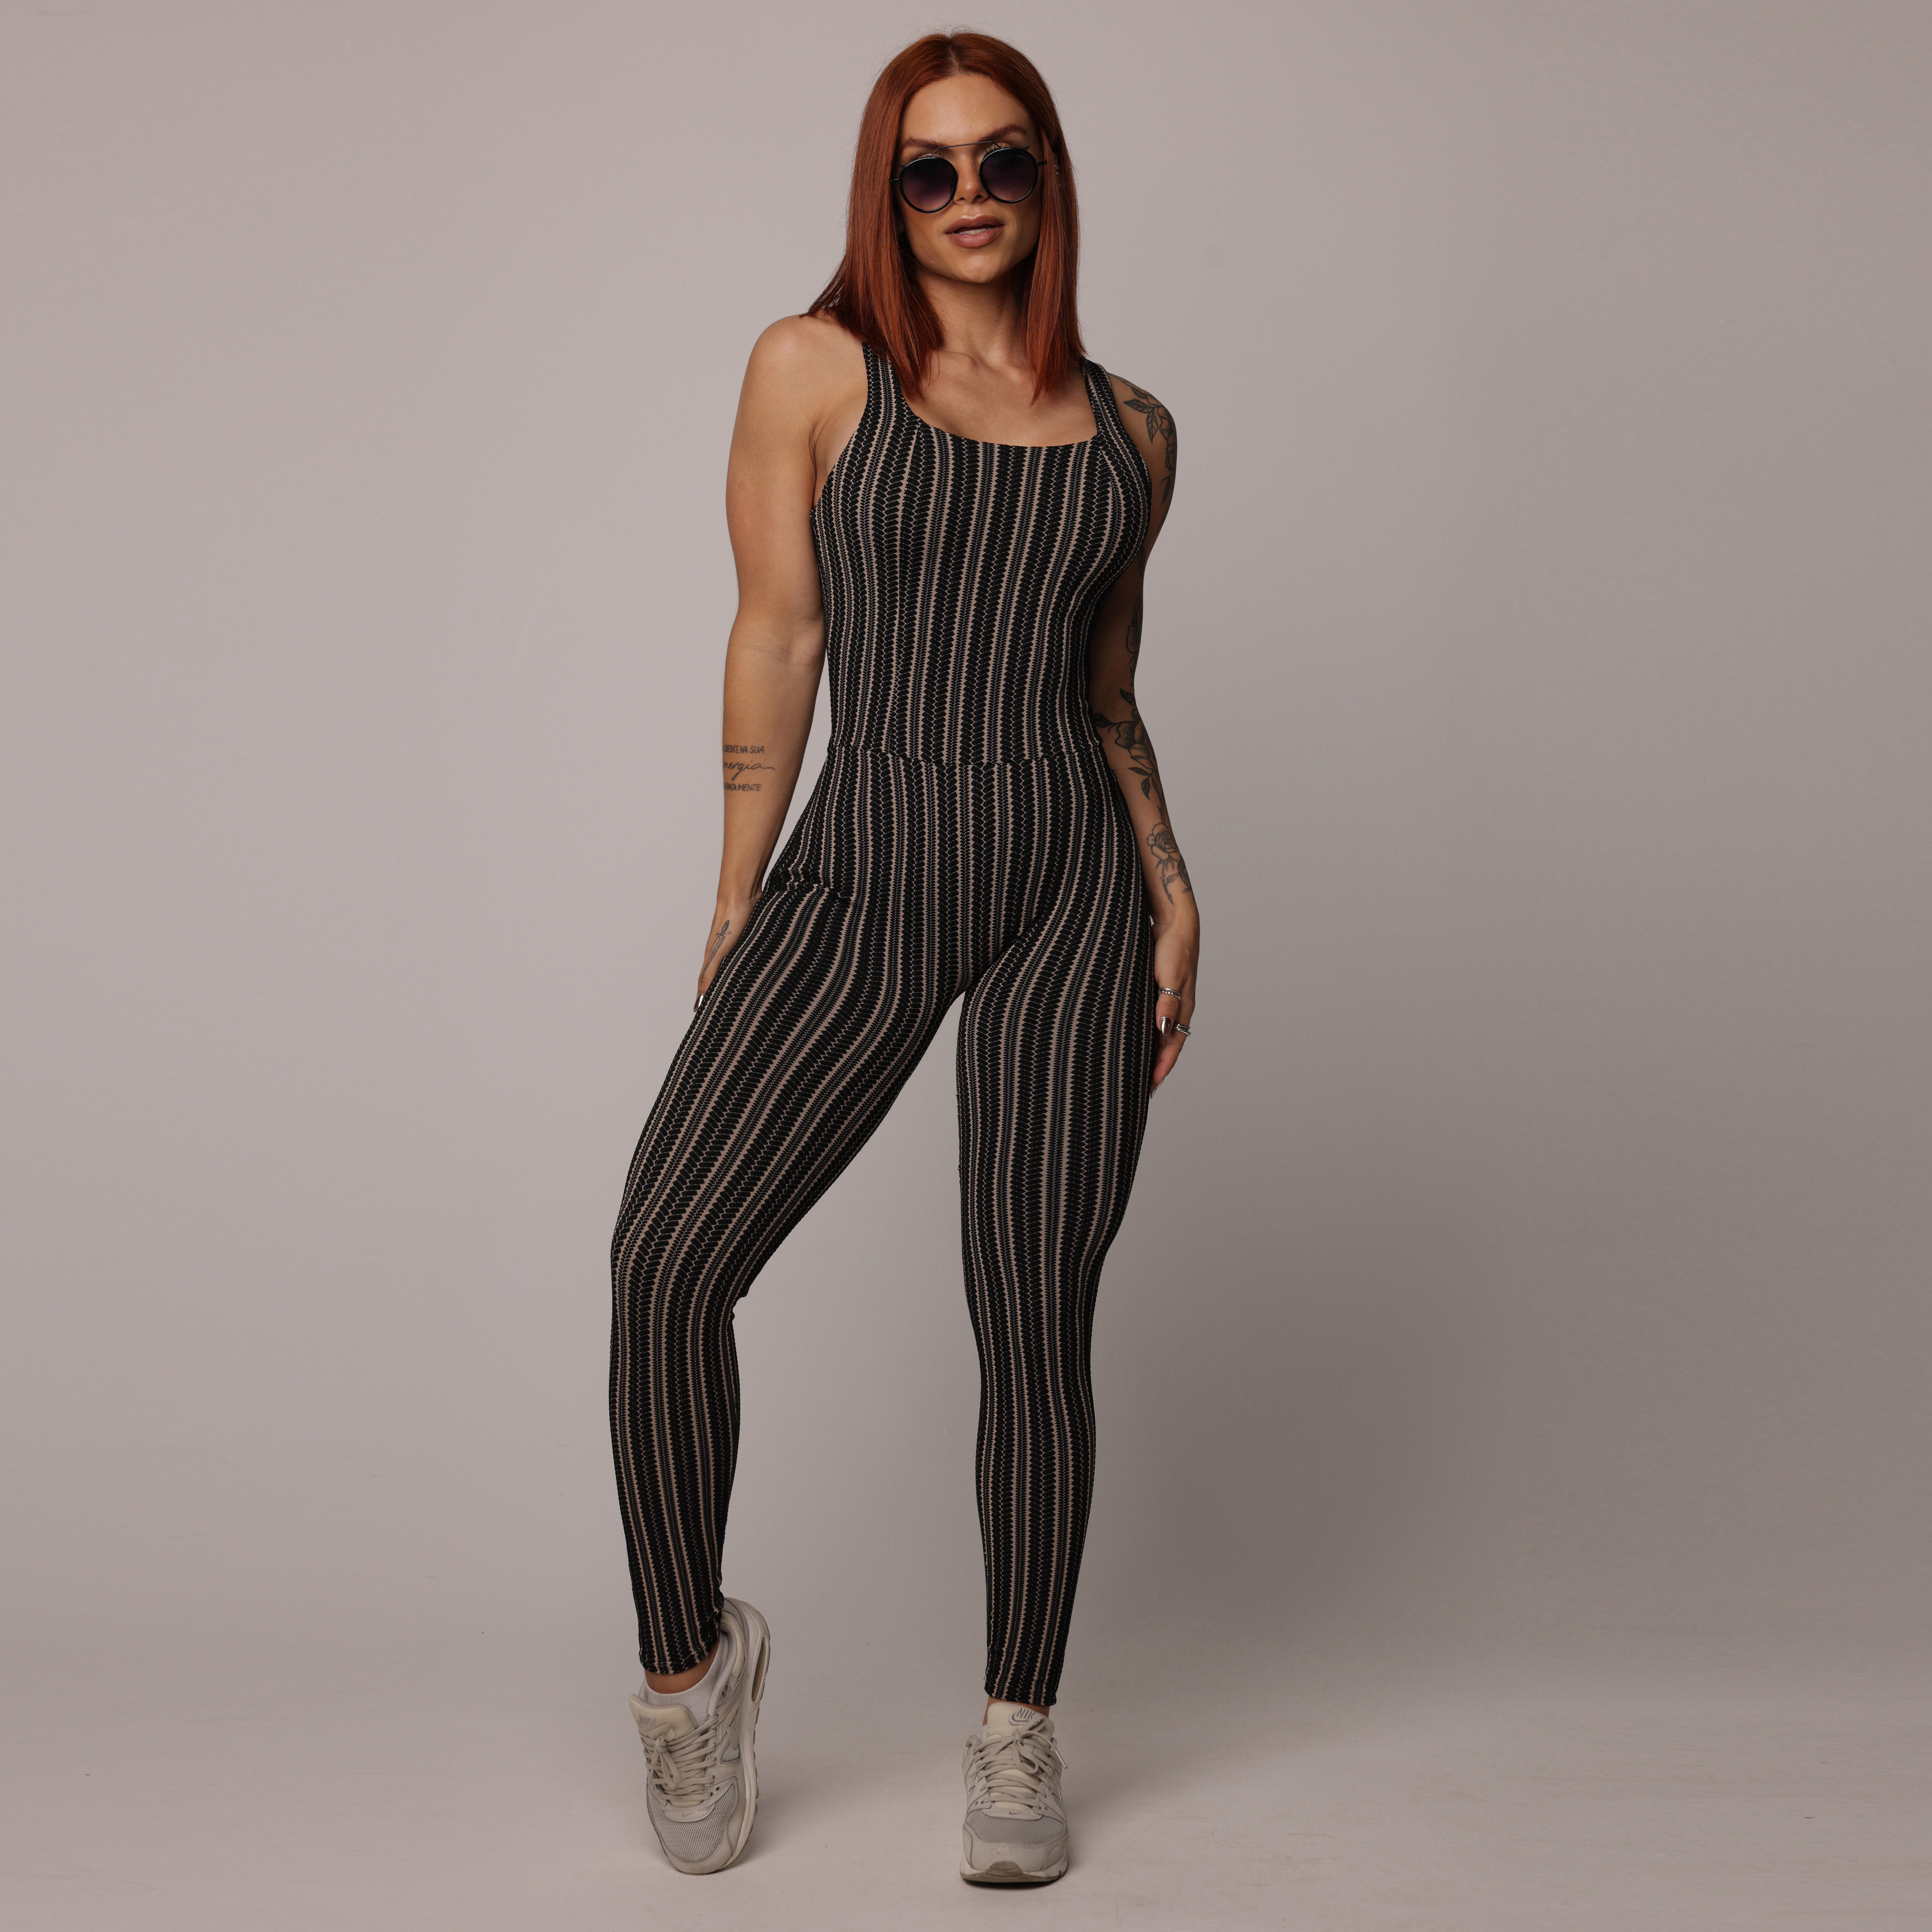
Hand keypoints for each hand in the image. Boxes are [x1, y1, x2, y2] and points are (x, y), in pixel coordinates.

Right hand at [695, 893, 758, 1009]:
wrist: (743, 896)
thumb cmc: (731, 921)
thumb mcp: (721, 950)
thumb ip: (711, 971)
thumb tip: (701, 995)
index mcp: (713, 957)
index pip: (705, 982)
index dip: (702, 997)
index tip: (700, 1013)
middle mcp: (722, 953)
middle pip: (717, 976)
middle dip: (716, 992)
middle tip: (719, 1010)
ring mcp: (734, 946)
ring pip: (731, 967)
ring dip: (731, 980)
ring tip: (735, 996)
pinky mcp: (746, 939)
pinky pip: (743, 958)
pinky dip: (744, 968)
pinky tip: (751, 972)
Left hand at [1150, 919, 1196, 1091]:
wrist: (1174, 924)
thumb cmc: (1174, 948)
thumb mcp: (1170, 976)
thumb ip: (1166, 1003)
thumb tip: (1162, 1031)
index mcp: (1182, 1010)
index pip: (1172, 1046)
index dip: (1162, 1067)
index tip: (1151, 1086)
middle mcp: (1175, 1010)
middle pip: (1165, 1046)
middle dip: (1155, 1068)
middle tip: (1141, 1090)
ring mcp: (1167, 1003)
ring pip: (1158, 1036)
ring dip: (1150, 1054)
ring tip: (1137, 1073)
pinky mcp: (1156, 993)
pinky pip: (1151, 1022)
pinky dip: (1145, 1036)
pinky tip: (1133, 1041)